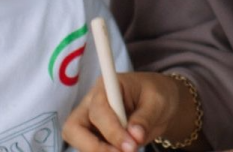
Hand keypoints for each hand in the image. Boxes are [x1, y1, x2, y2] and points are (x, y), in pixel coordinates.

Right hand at [64, 72, 202, 151]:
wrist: (159, 104)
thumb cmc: (156, 94)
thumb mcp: (157, 102)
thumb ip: (144, 118)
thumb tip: (134, 136)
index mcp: (106, 87)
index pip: (98, 111)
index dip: (111, 131)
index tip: (131, 146)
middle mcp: (91, 103)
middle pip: (73, 127)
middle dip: (92, 146)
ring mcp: (90, 121)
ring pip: (78, 141)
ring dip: (100, 151)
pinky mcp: (95, 136)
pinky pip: (90, 148)